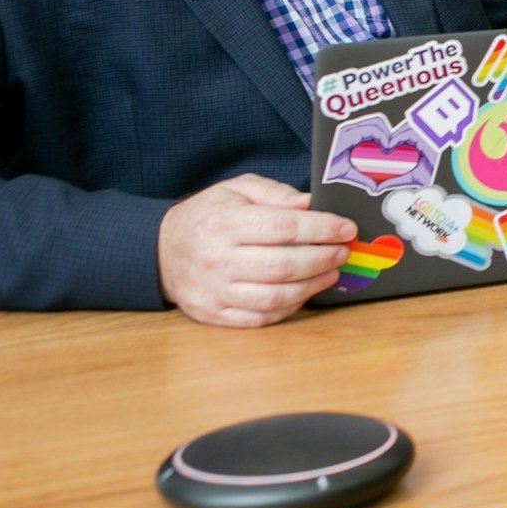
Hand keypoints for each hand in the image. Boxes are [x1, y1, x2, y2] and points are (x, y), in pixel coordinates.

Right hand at [158, 175, 359, 327]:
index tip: (346, 228)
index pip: (283, 227)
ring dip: (312, 287)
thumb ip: (274, 193)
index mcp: (222, 223)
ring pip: (274, 296)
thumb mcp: (235, 190)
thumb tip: (310, 204)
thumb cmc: (207, 216)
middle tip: (342, 252)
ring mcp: (213, 291)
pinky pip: (260, 317)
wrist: (160, 250)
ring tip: (331, 273)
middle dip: (322, 259)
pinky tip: (304, 292)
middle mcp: (216, 260)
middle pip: (283, 266)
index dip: (322, 228)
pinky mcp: (212, 314)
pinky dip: (289, 307)